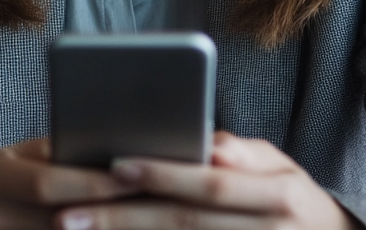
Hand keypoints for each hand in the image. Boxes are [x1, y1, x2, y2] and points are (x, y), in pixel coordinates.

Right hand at [0, 137, 137, 228]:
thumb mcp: (15, 158)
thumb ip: (53, 156)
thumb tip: (107, 148)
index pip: (46, 184)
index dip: (93, 184)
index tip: (135, 178)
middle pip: (57, 223)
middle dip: (107, 215)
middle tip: (152, 206)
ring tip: (142, 222)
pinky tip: (109, 229)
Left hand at [53, 131, 360, 229]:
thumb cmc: (297, 201)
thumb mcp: (284, 169)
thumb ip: (245, 155)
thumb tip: (209, 144)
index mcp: (279, 194)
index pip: (210, 182)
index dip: (163, 173)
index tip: (113, 164)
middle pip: (185, 224)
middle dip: (124, 219)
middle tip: (69, 216)